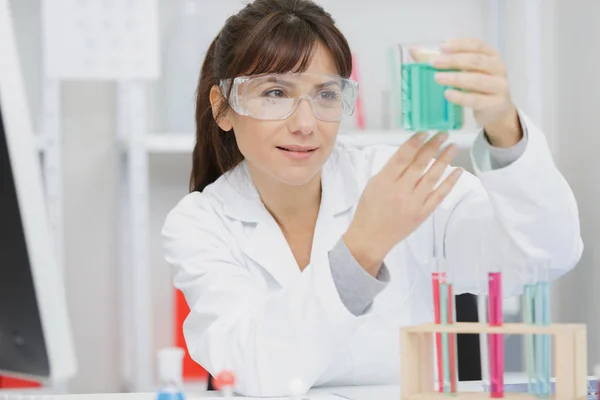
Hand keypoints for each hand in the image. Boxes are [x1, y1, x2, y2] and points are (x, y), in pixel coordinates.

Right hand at [343, 132, 462, 275]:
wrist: (371, 237)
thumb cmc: (369, 209)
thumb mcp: (373, 185)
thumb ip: (390, 170)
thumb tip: (411, 153)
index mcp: (384, 182)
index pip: (402, 157)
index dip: (414, 143)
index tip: (424, 131)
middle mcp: (400, 191)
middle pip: (420, 164)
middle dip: (433, 147)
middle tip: (443, 134)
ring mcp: (414, 203)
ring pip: (433, 177)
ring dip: (444, 160)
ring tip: (452, 147)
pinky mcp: (423, 213)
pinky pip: (439, 195)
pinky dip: (450, 182)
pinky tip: (458, 171)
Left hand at [432, 38, 521, 147]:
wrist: (497, 111)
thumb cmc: (478, 88)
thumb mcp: (465, 72)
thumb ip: (444, 61)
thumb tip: (415, 51)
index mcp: (491, 55)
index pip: (477, 44)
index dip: (459, 44)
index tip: (441, 47)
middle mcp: (498, 68)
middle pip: (476, 61)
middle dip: (453, 60)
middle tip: (434, 63)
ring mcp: (499, 86)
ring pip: (477, 80)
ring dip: (455, 78)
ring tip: (437, 78)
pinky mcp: (495, 104)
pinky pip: (476, 99)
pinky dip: (461, 96)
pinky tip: (448, 94)